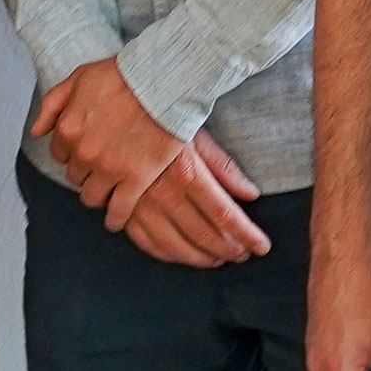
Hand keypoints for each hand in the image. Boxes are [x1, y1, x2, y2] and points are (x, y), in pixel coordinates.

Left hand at [30, 58, 184, 216]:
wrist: (163, 83)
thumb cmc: (124, 76)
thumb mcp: (79, 78)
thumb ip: (53, 104)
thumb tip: (37, 131)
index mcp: (68, 129)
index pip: (60, 154)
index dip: (73, 153)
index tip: (85, 151)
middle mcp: (84, 153)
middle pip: (75, 176)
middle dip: (85, 172)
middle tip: (101, 166)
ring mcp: (109, 169)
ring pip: (92, 197)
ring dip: (97, 195)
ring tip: (108, 191)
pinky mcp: (135, 179)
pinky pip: (119, 210)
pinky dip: (115, 219)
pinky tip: (115, 221)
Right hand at [113, 128, 271, 267]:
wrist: (110, 110)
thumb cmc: (158, 118)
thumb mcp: (196, 136)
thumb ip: (224, 167)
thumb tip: (251, 193)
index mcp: (188, 172)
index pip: (225, 213)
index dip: (246, 234)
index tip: (261, 246)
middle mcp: (164, 193)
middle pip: (203, 234)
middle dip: (227, 249)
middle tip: (241, 255)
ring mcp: (141, 204)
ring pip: (175, 245)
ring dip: (199, 258)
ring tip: (215, 260)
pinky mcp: (122, 207)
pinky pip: (144, 241)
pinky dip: (165, 254)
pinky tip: (178, 255)